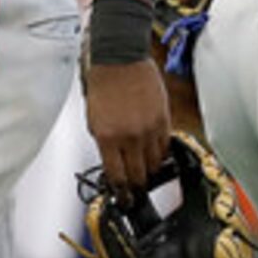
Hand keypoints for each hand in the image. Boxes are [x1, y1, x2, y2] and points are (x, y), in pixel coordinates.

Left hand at [85, 56, 171, 192]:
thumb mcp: (93, 119)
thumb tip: (114, 164)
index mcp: (107, 138)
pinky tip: (154, 155)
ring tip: (145, 173)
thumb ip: (104, 144)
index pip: (117, 176)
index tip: (123, 198)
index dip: (121, 192)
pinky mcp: (164, 120)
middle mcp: (130, 137)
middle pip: (138, 176)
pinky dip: (160, 155)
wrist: (120, 59)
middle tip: (135, 191)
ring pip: (154, 165)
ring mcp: (149, 129)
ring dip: (149, 171)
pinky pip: (165, 148)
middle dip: (136, 187)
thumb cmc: (103, 85)